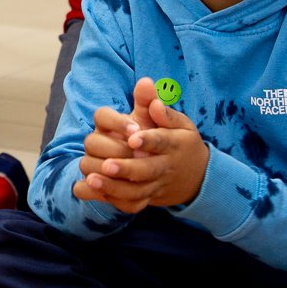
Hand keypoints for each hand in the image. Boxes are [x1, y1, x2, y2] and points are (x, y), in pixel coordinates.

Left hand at [73, 80, 208, 211]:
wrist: (196, 176)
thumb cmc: (179, 141)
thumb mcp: (178, 121)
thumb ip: (157, 103)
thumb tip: (145, 84)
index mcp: (174, 144)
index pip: (162, 141)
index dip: (148, 140)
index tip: (132, 138)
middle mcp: (165, 166)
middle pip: (146, 170)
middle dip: (126, 168)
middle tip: (106, 165)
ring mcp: (155, 185)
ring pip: (135, 191)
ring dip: (112, 187)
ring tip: (91, 179)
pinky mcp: (147, 198)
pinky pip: (129, 203)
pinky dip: (110, 199)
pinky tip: (90, 190)